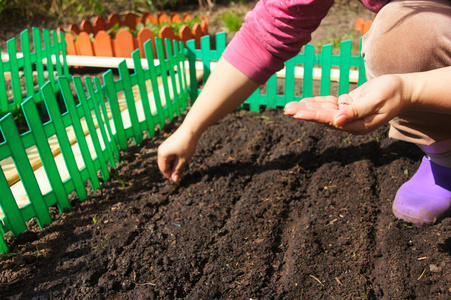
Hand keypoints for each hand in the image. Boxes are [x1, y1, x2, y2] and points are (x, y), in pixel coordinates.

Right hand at [157, 127, 198, 182]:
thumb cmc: (187, 145)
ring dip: (175, 165)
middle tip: (183, 174)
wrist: (191, 129)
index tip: (178, 180)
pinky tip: (184, 161)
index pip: (163, 169)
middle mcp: (161, 150)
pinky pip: (171, 155)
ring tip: (185, 168)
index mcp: (162, 154)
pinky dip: (176, 159)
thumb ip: (177, 170)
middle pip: (165, 165)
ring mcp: (165, 146)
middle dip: (173, 171)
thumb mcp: (183, 160)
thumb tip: (174, 180)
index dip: (170, 176)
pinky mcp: (170, 144)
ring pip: (169, 160)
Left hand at [284, 74, 406, 134]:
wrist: (403, 90)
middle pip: (323, 117)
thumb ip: (356, 111)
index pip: (330, 120)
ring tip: (289, 107)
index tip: (297, 113)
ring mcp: (348, 115)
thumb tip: (337, 121)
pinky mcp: (348, 106)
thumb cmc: (392, 94)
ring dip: (307, 107)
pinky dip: (317, 102)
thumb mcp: (376, 100)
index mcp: (357, 125)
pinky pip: (330, 104)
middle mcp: (350, 123)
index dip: (313, 116)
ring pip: (324, 111)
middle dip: (304, 112)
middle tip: (286, 109)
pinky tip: (304, 101)